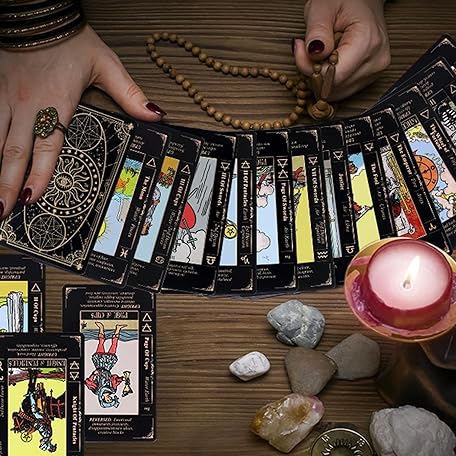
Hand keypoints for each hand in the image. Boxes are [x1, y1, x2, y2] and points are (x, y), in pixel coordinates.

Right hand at [0, 24, 164, 218]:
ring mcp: (7, 97)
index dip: (40, 175)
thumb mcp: (106, 65)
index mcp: (56, 103)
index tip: (32, 197)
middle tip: (3, 209)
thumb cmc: (70, 40)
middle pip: (15, 151)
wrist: (37, 14)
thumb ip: (130, 94)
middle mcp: (28, 105)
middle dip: (7, 182)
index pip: (49, 147)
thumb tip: (154, 116)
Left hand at [293, 0, 390, 101]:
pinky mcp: (369, 78)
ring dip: (320, 78)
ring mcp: (374, 72)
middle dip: (313, 74)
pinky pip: (341, 90)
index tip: (300, 50)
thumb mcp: (323, 8)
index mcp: (367, 43)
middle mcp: (375, 62)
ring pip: (335, 92)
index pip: (332, 77)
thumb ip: (317, 32)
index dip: (309, 69)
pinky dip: (329, 79)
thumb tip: (312, 54)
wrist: (363, 1)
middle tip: (308, 50)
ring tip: (322, 53)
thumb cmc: (345, 0)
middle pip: (333, 88)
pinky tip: (330, 61)